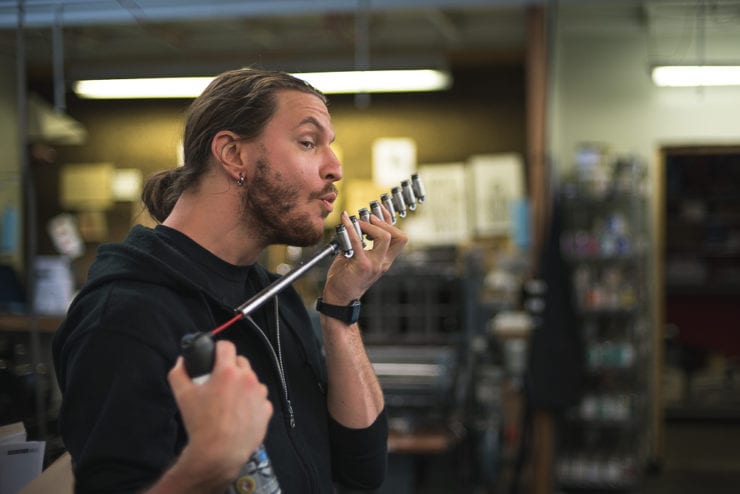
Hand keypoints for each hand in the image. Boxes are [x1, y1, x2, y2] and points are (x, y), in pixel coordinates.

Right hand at [167, 340, 272, 485]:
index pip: (226, 346)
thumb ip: (179, 373)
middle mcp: (248, 378)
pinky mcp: (266, 409)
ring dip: (242, 385)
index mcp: (228, 371)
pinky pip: (259, 399)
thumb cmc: (200, 423)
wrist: (219, 453)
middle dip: (230, 368)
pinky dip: (251, 402)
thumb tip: (181, 362)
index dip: (218, 350)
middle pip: (241, 362)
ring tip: (229, 401)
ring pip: (252, 380)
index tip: (214, 358)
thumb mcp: (182, 396)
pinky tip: (240, 414)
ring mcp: (260, 394)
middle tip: (219, 383)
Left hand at [323, 208, 407, 304]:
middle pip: (398, 237)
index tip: (380, 209)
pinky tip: (344, 220)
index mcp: (385, 261)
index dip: (391, 221)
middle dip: (385, 222)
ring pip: (385, 238)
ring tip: (360, 223)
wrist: (339, 299)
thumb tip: (353, 224)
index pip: (399, 238)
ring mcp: (375, 265)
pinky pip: (358, 242)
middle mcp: (383, 263)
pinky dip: (351, 228)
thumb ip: (359, 243)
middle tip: (369, 218)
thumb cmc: (345, 279)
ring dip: (372, 225)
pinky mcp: (362, 265)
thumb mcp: (356, 259)